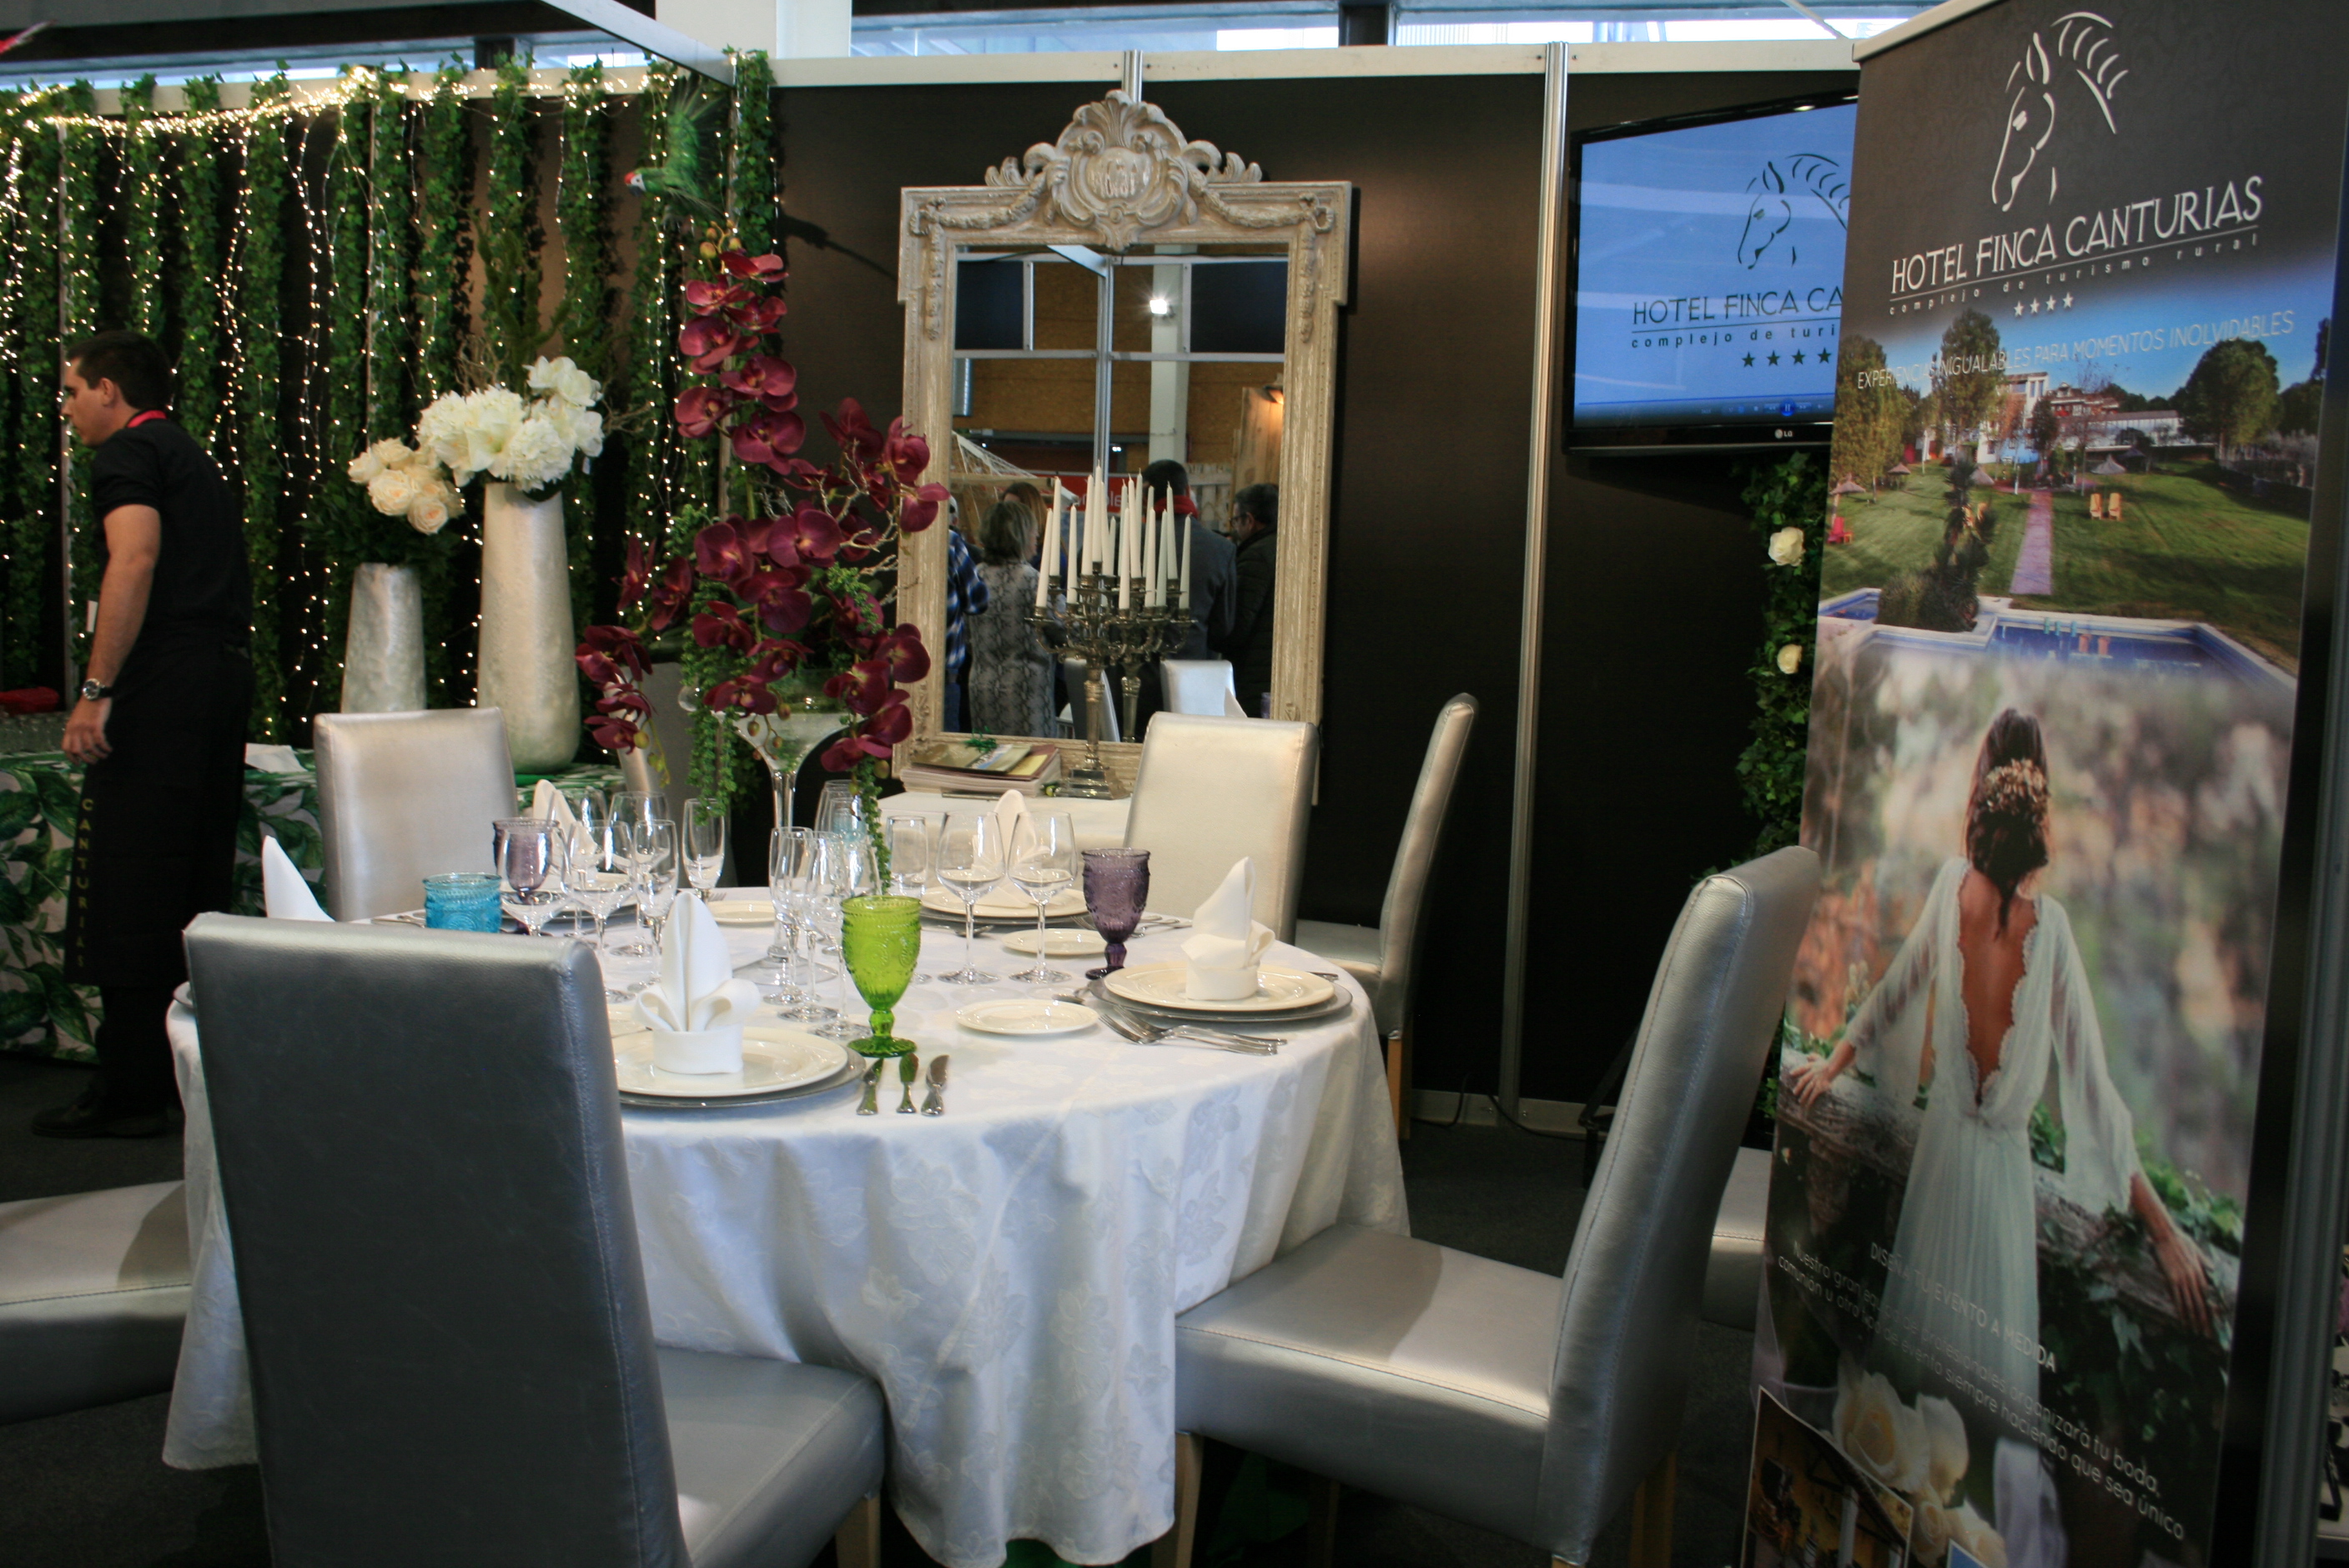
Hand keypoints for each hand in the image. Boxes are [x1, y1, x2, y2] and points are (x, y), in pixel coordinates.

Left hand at [62, 697, 110, 763]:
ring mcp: (85, 728)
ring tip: (104, 756)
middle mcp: (75, 729)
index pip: (66, 747)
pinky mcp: (96, 725)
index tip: (78, 763)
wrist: (94, 694)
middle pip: (78, 750)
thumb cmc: (87, 706)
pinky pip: (100, 741)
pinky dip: (105, 747)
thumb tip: (79, 742)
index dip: (71, 758)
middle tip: (94, 762)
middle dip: (86, 759)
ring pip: (90, 747)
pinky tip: (109, 749)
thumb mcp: (76, 719)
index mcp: (69, 728)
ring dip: (98, 754)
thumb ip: (76, 730)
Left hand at [1784, 1053, 1839, 1109]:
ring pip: (1808, 1089)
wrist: (1834, 1066)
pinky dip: (1810, 1099)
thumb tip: (1807, 1056)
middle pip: (1803, 1081)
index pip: (1802, 1069)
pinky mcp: (1820, 1086)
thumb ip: (1813, 1056)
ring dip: (1804, 1096)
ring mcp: (1815, 1080)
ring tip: (1800, 1101)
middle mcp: (1812, 1073)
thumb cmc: (1829, 1062)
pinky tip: (1808, 1104)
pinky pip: (1814, 1094)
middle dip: (1798, 1087)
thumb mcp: (1819, 1058)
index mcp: (1812, 1066)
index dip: (1796, 1071)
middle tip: (1794, 1093)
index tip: (1791, 1074)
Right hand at [2150, 1217, 2213, 1337]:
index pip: (2208, 1295)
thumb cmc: (2181, 1240)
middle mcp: (2193, 1277)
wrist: (2166, 1234)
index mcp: (2200, 1271)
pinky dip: (2180, 1308)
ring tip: (2194, 1330)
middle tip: (2206, 1332)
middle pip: (2200, 1302)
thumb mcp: (2197, 1251)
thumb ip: (2205, 1262)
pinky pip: (2177, 1297)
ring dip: (2192, 1318)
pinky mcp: (2171, 1277)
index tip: (2213, 1321)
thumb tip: (2213, 1270)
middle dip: (2204, 1319)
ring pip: (2189, 1303)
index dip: (2211, 1309)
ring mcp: (2182, 1278)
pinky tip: (2182, 1318)